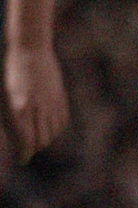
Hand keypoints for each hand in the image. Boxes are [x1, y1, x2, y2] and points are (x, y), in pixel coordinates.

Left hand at [5, 44, 67, 161]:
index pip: (25, 141)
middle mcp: (38, 109)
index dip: (24, 153)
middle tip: (26, 149)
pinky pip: (61, 121)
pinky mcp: (60, 98)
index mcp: (19, 108)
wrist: (31, 47)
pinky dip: (55, 128)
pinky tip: (49, 125)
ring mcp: (51, 104)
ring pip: (52, 132)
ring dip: (45, 138)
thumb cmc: (10, 69)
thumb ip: (11, 116)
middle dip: (33, 148)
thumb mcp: (5, 94)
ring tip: (37, 137)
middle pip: (41, 140)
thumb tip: (17, 135)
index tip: (21, 160)